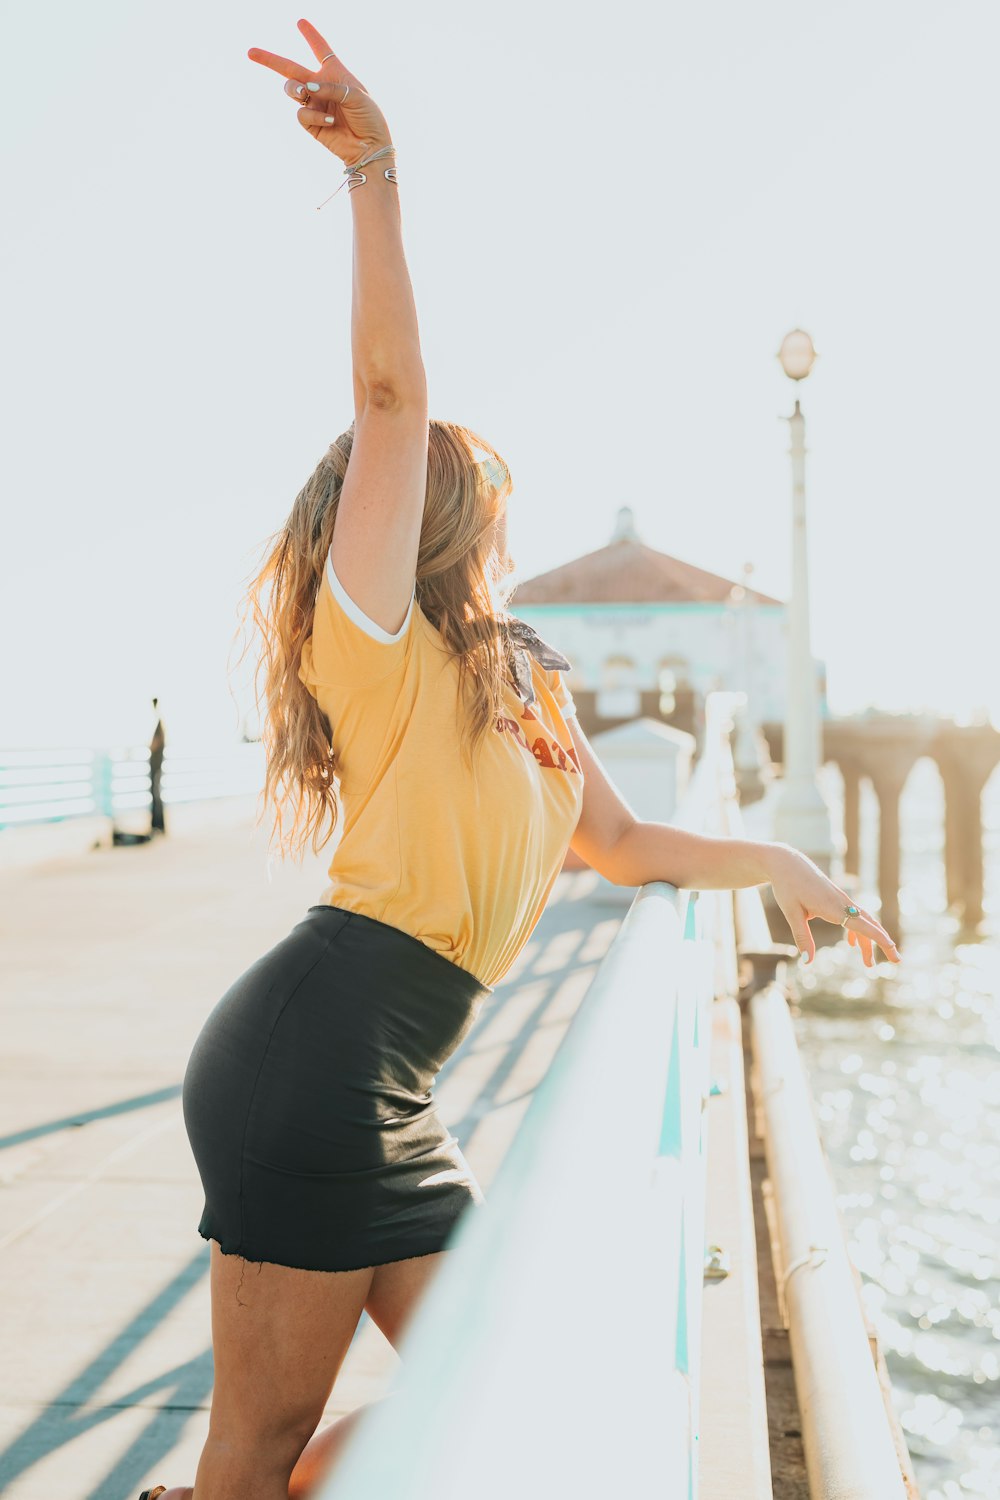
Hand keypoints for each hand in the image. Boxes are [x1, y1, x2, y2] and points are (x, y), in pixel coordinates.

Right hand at [248, 18, 391, 166]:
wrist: (370, 147)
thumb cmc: (369, 117)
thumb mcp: (355, 95)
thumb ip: (330, 87)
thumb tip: (306, 88)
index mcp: (335, 73)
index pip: (321, 50)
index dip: (311, 35)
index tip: (301, 22)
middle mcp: (321, 86)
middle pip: (291, 68)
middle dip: (270, 60)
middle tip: (251, 52)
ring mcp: (314, 104)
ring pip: (291, 89)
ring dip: (294, 88)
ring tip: (303, 92)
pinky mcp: (311, 124)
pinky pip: (303, 113)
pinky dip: (315, 115)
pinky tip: (331, 121)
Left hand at [766, 844, 900, 966]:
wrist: (787, 863)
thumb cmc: (788, 887)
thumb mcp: (791, 913)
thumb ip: (802, 937)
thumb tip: (808, 962)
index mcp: (832, 907)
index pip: (861, 925)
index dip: (878, 938)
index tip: (892, 948)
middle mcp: (842, 902)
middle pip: (869, 925)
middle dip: (884, 943)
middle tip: (896, 961)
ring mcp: (842, 899)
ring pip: (863, 921)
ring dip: (869, 941)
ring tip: (869, 963)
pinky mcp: (838, 898)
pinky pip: (854, 916)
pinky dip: (858, 931)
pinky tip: (851, 943)